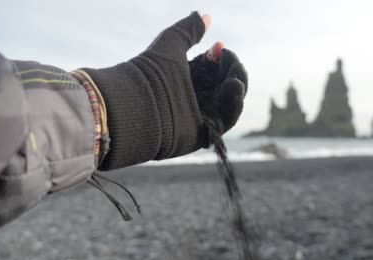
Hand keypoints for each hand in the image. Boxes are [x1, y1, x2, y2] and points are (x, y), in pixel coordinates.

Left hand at [82, 12, 246, 169]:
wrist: (136, 104)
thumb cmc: (150, 73)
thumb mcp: (171, 43)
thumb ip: (188, 29)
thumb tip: (205, 15)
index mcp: (188, 78)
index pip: (214, 67)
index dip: (220, 56)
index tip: (217, 46)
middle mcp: (196, 97)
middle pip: (226, 83)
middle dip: (231, 68)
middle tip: (227, 58)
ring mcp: (201, 115)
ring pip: (230, 101)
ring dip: (236, 84)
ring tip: (233, 76)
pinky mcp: (204, 132)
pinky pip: (226, 120)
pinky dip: (234, 104)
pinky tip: (234, 86)